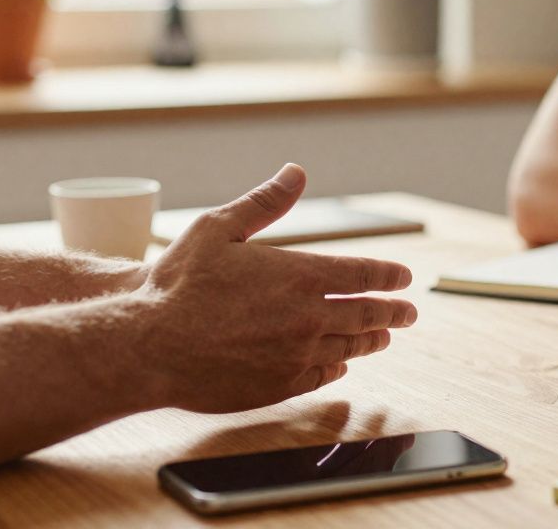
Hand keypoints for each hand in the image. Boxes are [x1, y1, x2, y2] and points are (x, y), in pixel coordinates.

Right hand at [133, 164, 416, 413]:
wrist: (148, 344)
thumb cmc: (178, 282)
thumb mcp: (220, 228)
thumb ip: (265, 202)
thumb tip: (295, 172)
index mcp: (301, 274)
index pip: (364, 274)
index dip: (389, 275)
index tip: (404, 277)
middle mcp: (309, 316)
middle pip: (367, 314)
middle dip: (393, 311)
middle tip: (409, 312)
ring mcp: (297, 354)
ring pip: (350, 346)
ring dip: (371, 339)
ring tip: (383, 336)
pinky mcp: (280, 385)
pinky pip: (322, 374)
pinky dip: (337, 366)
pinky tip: (340, 363)